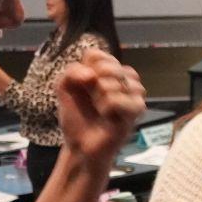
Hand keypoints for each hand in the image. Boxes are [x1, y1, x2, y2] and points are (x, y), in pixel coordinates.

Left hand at [55, 50, 145, 166]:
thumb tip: (92, 74)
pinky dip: (107, 108)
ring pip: (112, 82)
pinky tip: (108, 117)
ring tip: (100, 110)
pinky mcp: (136, 109)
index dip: (83, 71)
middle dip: (92, 85)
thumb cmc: (77, 119)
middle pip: (107, 65)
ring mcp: (132, 92)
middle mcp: (123, 78)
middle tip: (93, 101)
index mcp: (107, 70)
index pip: (95, 54)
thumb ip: (71, 72)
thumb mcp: (64, 90)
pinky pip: (116, 99)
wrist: (81, 147)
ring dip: (99, 98)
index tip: (82, 88)